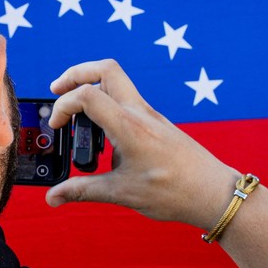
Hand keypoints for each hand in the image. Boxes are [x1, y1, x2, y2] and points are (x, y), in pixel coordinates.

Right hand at [45, 59, 237, 230]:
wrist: (214, 193)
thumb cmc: (174, 192)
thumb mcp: (121, 193)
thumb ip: (82, 191)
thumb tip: (53, 197)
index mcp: (129, 127)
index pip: (87, 95)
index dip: (63, 106)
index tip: (57, 127)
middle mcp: (139, 113)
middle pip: (105, 70)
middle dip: (76, 74)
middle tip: (57, 90)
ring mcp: (150, 115)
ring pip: (117, 81)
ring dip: (91, 86)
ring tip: (76, 111)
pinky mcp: (155, 122)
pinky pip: (126, 100)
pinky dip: (106, 103)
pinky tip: (101, 132)